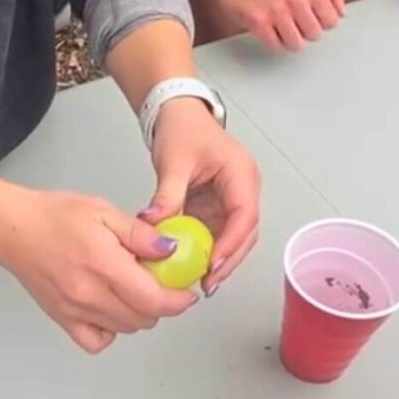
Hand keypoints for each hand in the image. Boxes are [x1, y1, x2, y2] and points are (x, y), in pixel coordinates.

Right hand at [0, 189, 197, 353]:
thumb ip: (141, 234)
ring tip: (134, 290)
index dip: (178, 301)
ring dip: (139, 315)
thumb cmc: (54, 215)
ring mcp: (75, 311)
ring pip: (124, 329)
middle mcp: (90, 295)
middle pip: (143, 319)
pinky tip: (110, 309)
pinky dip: (110, 331)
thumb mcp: (104, 211)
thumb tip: (171, 250)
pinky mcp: (63, 318)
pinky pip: (96, 341)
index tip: (186, 293)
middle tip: (160, 283)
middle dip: (161, 305)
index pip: (154, 300)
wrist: (13, 228)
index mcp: (105, 266)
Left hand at [141, 98, 259, 296]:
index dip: (232, 243)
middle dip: (228, 260)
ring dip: (218, 259)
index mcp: (241, 174)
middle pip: (245, 233)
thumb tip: (154, 225)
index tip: (214, 264)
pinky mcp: (217, 206)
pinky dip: (205, 250)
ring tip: (199, 283)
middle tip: (208, 284)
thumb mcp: (173, 162)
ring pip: (233, 237)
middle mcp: (243, 189)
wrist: (177, 114)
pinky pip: (215, 233)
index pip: (245, 215)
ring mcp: (232, 199)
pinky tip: (191, 266)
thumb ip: (167, 195)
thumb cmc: (182, 129)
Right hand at [213, 0, 346, 52]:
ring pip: (296, 44)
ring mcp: (277, 11)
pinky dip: (275, 43)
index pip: (331, 21)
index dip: (322, 21)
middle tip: (296, 22)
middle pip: (314, 35)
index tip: (312, 16)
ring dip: (291, 40)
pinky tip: (272, 31)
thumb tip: (342, 13)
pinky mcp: (259, 22)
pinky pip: (276, 46)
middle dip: (306, 31)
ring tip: (284, 29)